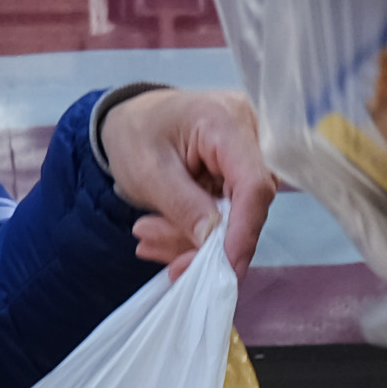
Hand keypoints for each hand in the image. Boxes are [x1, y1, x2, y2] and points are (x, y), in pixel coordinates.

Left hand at [99, 88, 274, 273]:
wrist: (133, 118)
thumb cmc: (136, 133)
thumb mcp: (148, 172)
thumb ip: (184, 207)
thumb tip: (214, 247)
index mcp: (226, 122)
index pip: (252, 184)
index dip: (243, 232)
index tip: (224, 270)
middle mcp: (251, 134)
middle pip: (248, 204)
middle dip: (206, 240)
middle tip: (153, 247)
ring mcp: (249, 155)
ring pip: (238, 216)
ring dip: (191, 238)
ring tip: (147, 235)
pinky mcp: (241, 174)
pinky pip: (228, 213)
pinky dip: (194, 230)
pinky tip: (161, 231)